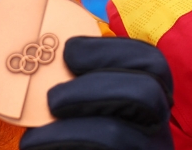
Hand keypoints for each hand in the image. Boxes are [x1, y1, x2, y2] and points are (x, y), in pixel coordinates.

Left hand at [20, 37, 173, 149]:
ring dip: (66, 127)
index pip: (153, 65)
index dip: (113, 50)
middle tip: (53, 97)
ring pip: (115, 134)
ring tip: (36, 132)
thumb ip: (82, 92)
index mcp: (151, 111)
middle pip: (146, 92)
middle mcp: (157, 136)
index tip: (70, 52)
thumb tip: (52, 56)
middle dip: (92, 84)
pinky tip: (34, 145)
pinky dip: (57, 143)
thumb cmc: (76, 147)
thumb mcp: (87, 118)